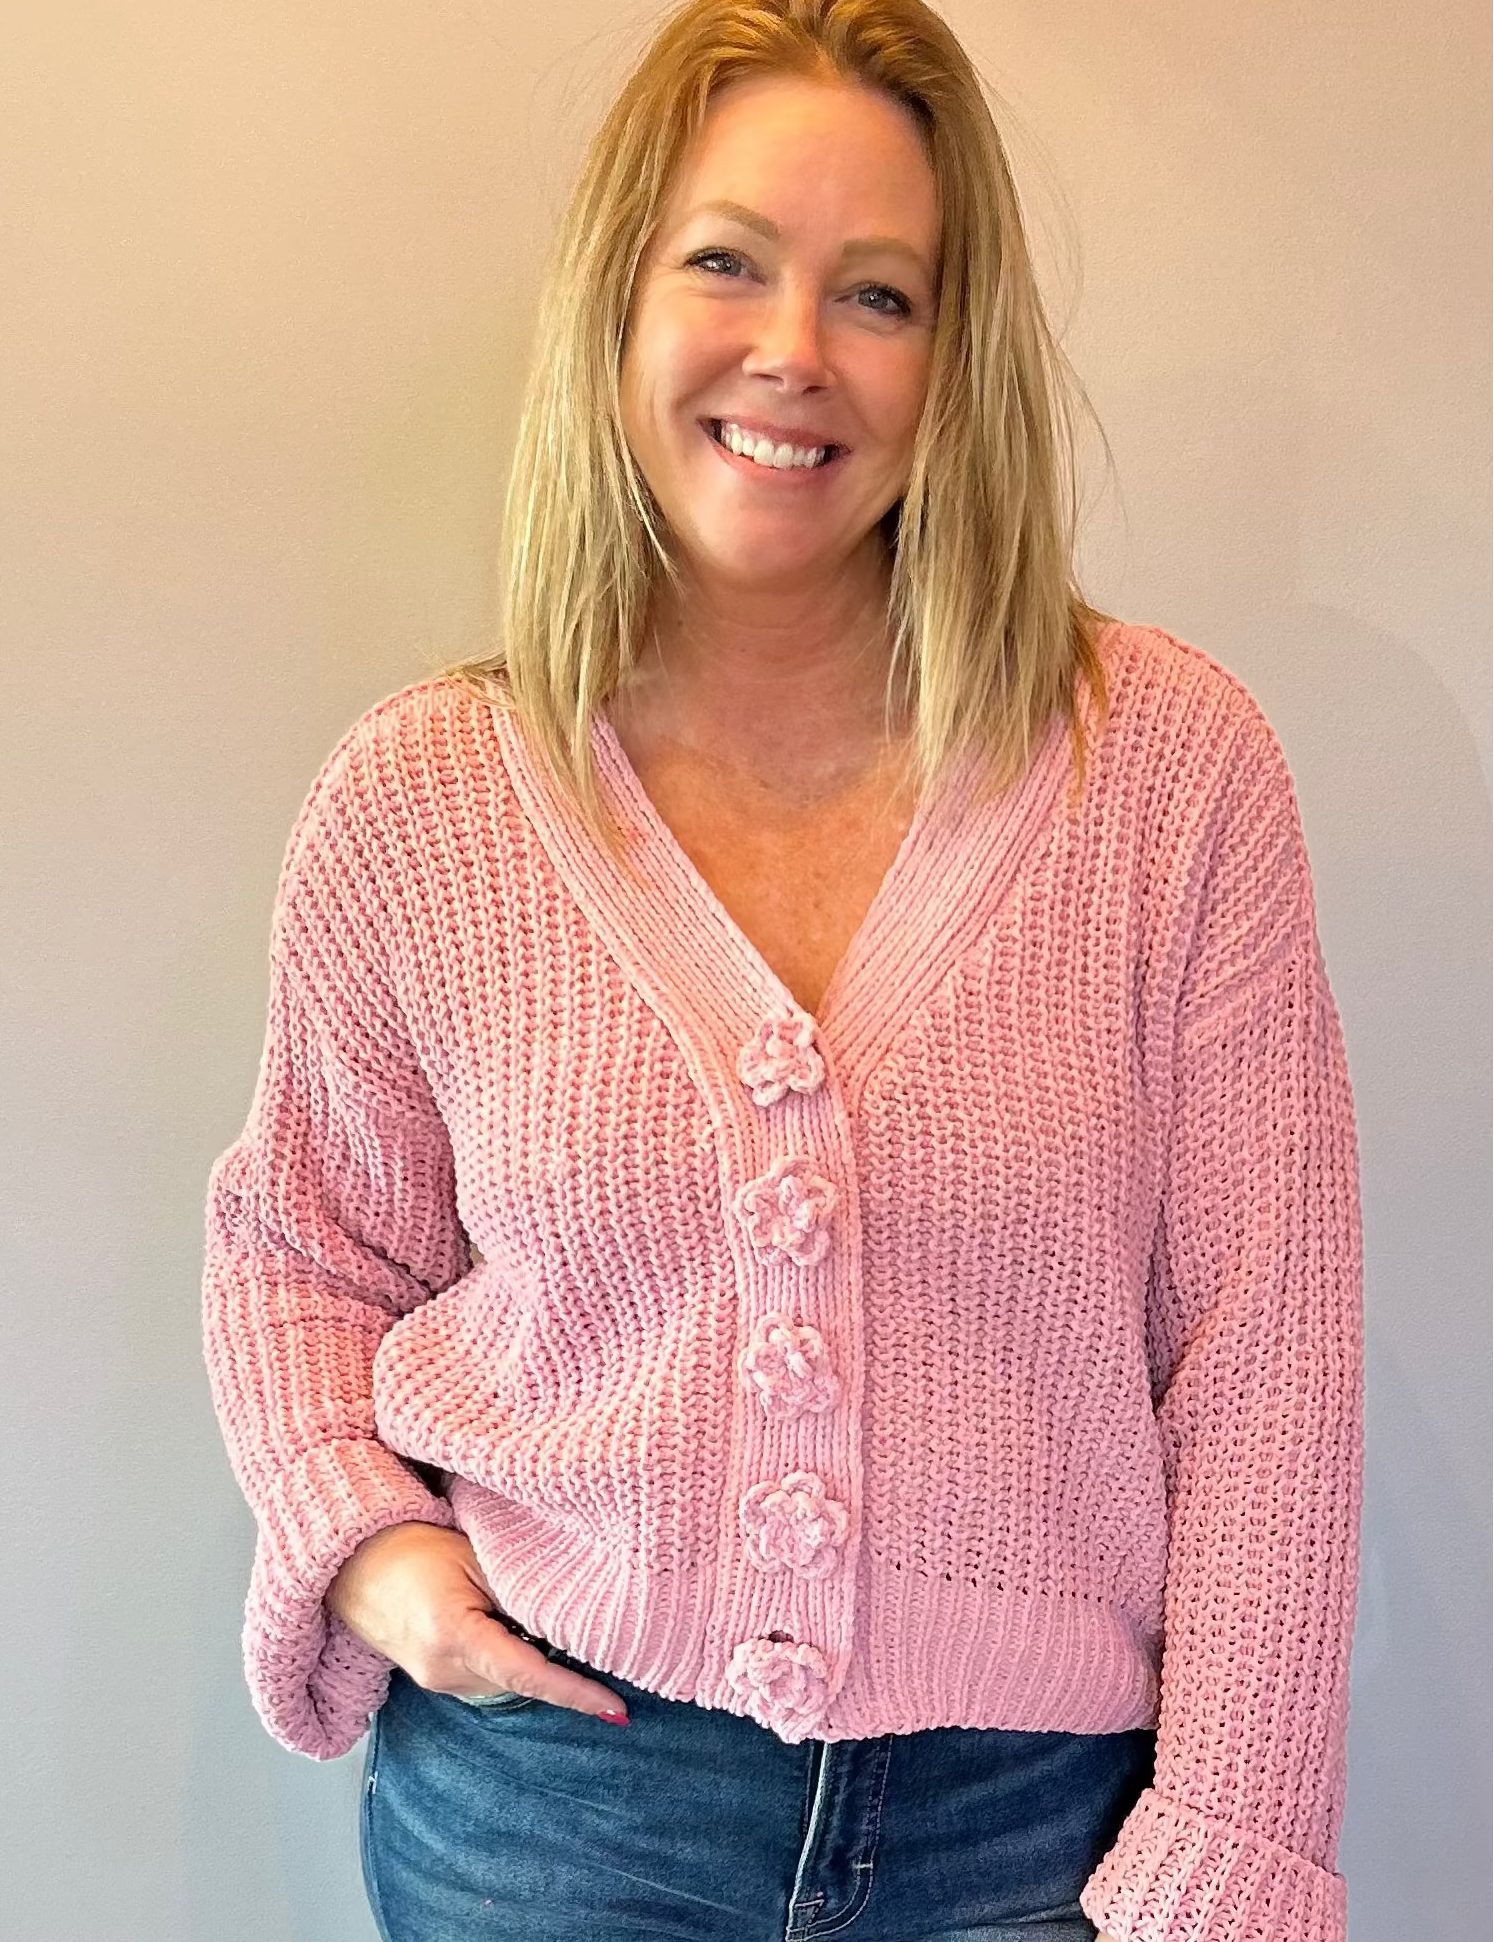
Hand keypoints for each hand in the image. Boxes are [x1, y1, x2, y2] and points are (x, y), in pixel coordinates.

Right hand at [326, 1522, 629, 1722]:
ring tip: (541, 1618)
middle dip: (559, 1667)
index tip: (616, 1707)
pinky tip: (510, 1626)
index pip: (531, 1675)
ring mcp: (436, 1681)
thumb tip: (571, 1617)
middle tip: (598, 1640)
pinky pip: (485, 1677)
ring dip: (530, 1659)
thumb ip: (519, 1590)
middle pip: (522, 1682)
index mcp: (455, 1637)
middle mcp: (444, 1672)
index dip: (577, 1692)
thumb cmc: (411, 1547)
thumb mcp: (474, 1557)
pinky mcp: (434, 1679)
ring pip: (505, 1682)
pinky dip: (507, 1658)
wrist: (352, 1561)